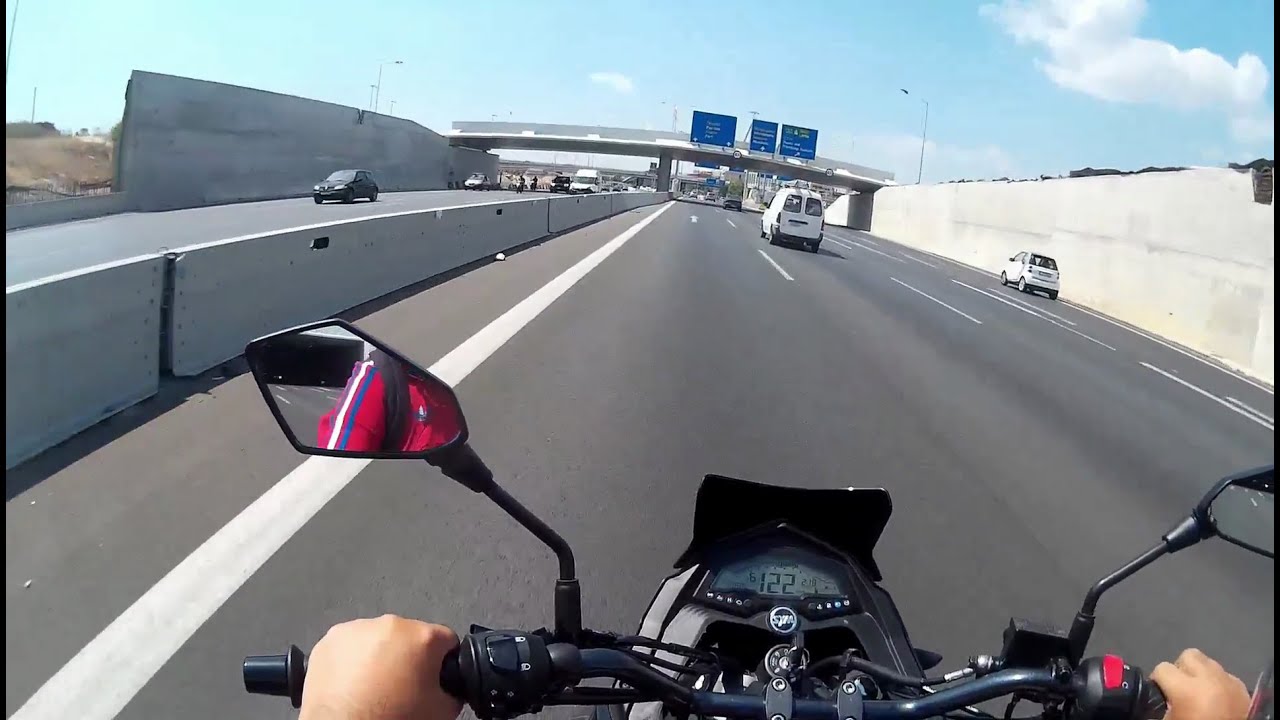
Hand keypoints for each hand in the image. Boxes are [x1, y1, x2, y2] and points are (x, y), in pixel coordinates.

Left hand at [299, 615, 462, 719]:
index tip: (435, 678)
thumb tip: (448, 688)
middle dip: (407, 658)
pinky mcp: (330, 640)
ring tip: (372, 688)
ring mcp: (357, 629)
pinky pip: (349, 646)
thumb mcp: (442, 712)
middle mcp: (391, 625)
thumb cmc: (390, 718)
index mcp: (423, 637)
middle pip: (409, 637)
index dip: (443, 662)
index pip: (447, 640)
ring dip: (378, 657)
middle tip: (400, 689)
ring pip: (377, 638)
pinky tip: (352, 686)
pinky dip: (351, 662)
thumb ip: (452, 691)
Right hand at [1152, 648, 1250, 719]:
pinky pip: (1226, 675)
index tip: (1161, 693)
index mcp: (1186, 689)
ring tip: (1199, 690)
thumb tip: (1153, 697)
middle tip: (1180, 687)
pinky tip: (1216, 698)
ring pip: (1209, 662)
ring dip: (1201, 673)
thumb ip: (1159, 705)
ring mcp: (1228, 682)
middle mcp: (1208, 679)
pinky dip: (1219, 683)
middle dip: (1181, 669)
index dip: (1158, 680)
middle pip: (1188, 655)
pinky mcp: (1242, 689)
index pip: (1162, 668)